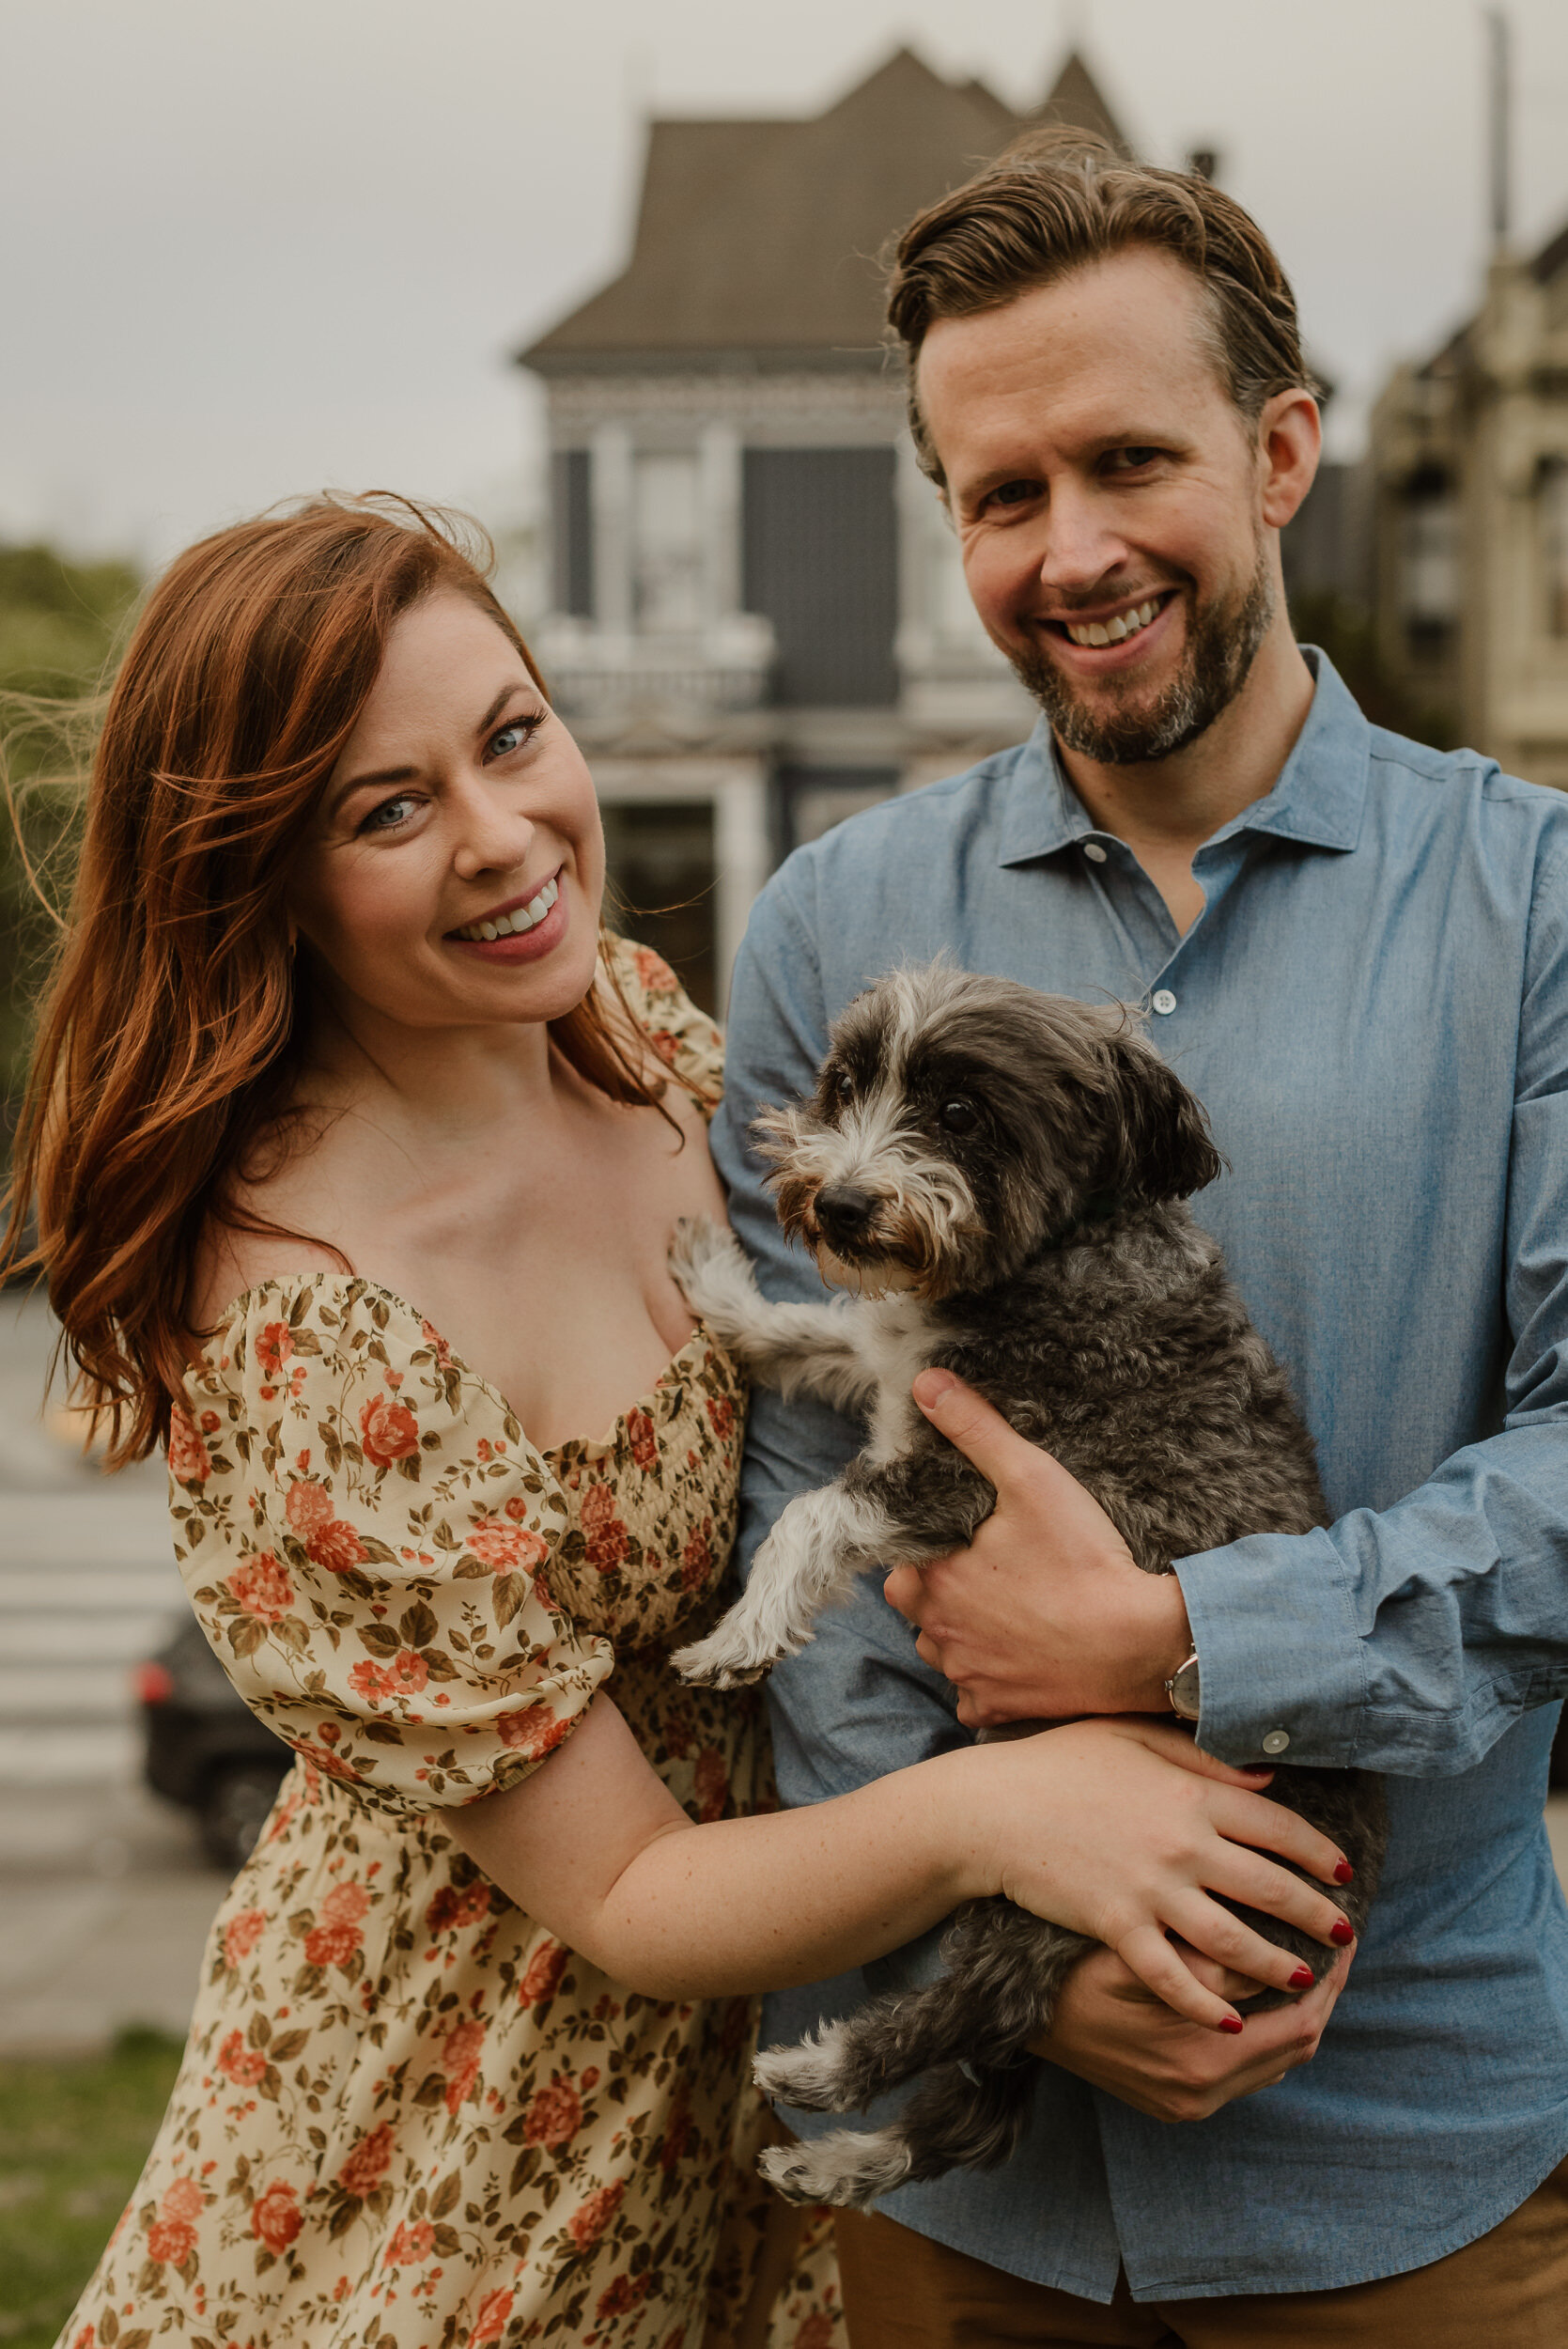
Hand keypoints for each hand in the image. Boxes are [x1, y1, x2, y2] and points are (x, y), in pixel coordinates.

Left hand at [883, 1370, 1190, 1724]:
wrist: (1137, 1644)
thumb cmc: (1083, 1561)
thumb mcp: (1031, 1478)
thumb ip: (975, 1430)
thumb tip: (925, 1383)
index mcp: (930, 1579)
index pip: (905, 1554)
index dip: (933, 1542)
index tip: (973, 1535)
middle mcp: (935, 1633)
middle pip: (917, 1602)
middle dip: (941, 1586)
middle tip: (994, 1567)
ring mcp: (965, 1676)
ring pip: (942, 1647)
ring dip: (962, 1631)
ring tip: (1011, 1607)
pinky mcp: (997, 1710)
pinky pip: (975, 1692)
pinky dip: (990, 1676)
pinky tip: (1023, 1652)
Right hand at [982, 1717, 1354, 2032]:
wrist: (992, 1807)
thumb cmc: (1059, 1764)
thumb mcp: (1134, 1739)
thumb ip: (1203, 1760)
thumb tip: (1267, 1780)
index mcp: (1192, 1794)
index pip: (1278, 1828)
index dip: (1319, 1853)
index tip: (1344, 1873)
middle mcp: (1182, 1844)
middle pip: (1270, 1888)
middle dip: (1315, 1916)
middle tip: (1344, 1936)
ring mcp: (1150, 1889)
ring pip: (1234, 1941)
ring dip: (1276, 1965)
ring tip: (1303, 1979)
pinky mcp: (1117, 1926)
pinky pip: (1171, 1976)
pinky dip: (1203, 2002)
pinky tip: (1227, 2020)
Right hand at [1035, 1936, 1354, 2121]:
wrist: (1019, 2011)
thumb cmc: (1079, 1966)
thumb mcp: (1146, 1956)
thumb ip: (1215, 1964)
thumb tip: (1279, 1959)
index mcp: (1202, 2060)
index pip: (1299, 2022)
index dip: (1328, 1978)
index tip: (1340, 1936)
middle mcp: (1201, 2094)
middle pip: (1296, 2048)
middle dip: (1321, 1995)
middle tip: (1333, 1945)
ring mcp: (1187, 2105)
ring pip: (1275, 2063)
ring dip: (1297, 2015)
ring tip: (1305, 1964)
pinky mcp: (1174, 2103)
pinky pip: (1245, 2072)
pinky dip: (1266, 2033)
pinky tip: (1263, 1993)